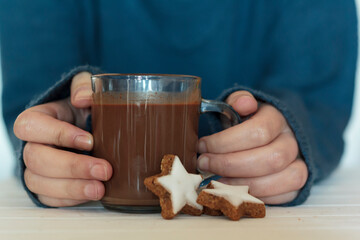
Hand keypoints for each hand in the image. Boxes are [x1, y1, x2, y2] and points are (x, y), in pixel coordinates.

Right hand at [14, 72, 111, 206]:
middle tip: (104, 170)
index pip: (31, 126)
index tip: (90, 141)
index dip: (58, 135)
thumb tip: (83, 98)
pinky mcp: (46, 187)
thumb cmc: (84, 108)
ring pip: (39, 183)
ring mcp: (36, 168)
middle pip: (37, 159)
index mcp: (37, 119)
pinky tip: (91, 195)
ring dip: (72, 188)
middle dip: (72, 167)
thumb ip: (84, 86)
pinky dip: (70, 199)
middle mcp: (32, 144)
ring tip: (100, 189)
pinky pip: (48, 199)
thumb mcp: (86, 90)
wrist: (89, 127)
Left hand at [197, 91, 307, 203]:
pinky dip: (254, 196)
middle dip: (230, 165)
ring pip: (277, 180)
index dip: (226, 142)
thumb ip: (238, 101)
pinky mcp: (296, 185)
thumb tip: (243, 104)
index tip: (203, 146)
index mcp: (277, 118)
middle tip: (204, 164)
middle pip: (269, 159)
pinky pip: (281, 197)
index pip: (258, 131)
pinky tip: (231, 189)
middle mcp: (292, 142)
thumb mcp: (240, 106)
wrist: (271, 135)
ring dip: (240, 184)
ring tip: (214, 179)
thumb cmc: (248, 123)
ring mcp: (298, 164)